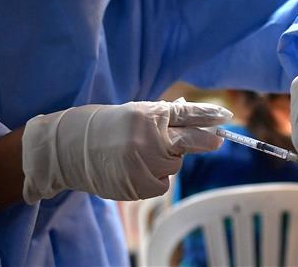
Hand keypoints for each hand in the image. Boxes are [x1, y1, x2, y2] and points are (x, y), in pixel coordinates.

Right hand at [21, 98, 231, 202]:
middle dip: (205, 141)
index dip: (208, 116)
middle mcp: (148, 139)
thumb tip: (199, 120)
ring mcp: (144, 164)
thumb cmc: (109, 126)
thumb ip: (165, 118)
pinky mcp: (139, 185)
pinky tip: (134, 170)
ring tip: (138, 154)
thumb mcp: (136, 113)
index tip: (226, 117)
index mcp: (148, 115)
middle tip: (217, 140)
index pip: (186, 114)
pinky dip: (154, 179)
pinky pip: (162, 184)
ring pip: (174, 166)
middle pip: (189, 142)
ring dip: (165, 162)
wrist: (71, 148)